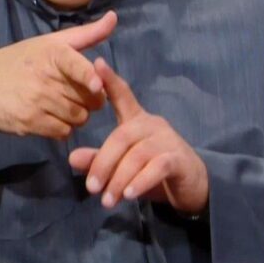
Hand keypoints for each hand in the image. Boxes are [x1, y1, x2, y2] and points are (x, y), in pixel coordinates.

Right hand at [0, 11, 116, 138]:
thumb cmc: (18, 61)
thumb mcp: (49, 43)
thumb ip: (86, 35)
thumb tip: (115, 17)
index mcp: (52, 53)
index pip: (77, 65)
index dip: (90, 77)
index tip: (97, 85)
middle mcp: (45, 77)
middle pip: (89, 98)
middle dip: (88, 99)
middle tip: (73, 93)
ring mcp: (37, 101)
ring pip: (79, 117)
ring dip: (76, 116)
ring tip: (60, 106)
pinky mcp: (30, 122)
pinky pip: (63, 132)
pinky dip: (62, 129)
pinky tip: (50, 118)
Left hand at [68, 58, 208, 214]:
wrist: (192, 188)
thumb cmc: (151, 171)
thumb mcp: (121, 167)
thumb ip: (99, 160)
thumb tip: (72, 159)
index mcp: (136, 120)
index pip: (123, 95)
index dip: (110, 80)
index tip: (97, 62)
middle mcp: (152, 124)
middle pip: (121, 137)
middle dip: (103, 163)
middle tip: (91, 188)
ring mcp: (168, 140)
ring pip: (137, 155)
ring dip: (119, 179)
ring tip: (107, 200)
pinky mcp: (179, 159)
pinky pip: (157, 167)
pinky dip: (140, 182)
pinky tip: (129, 195)